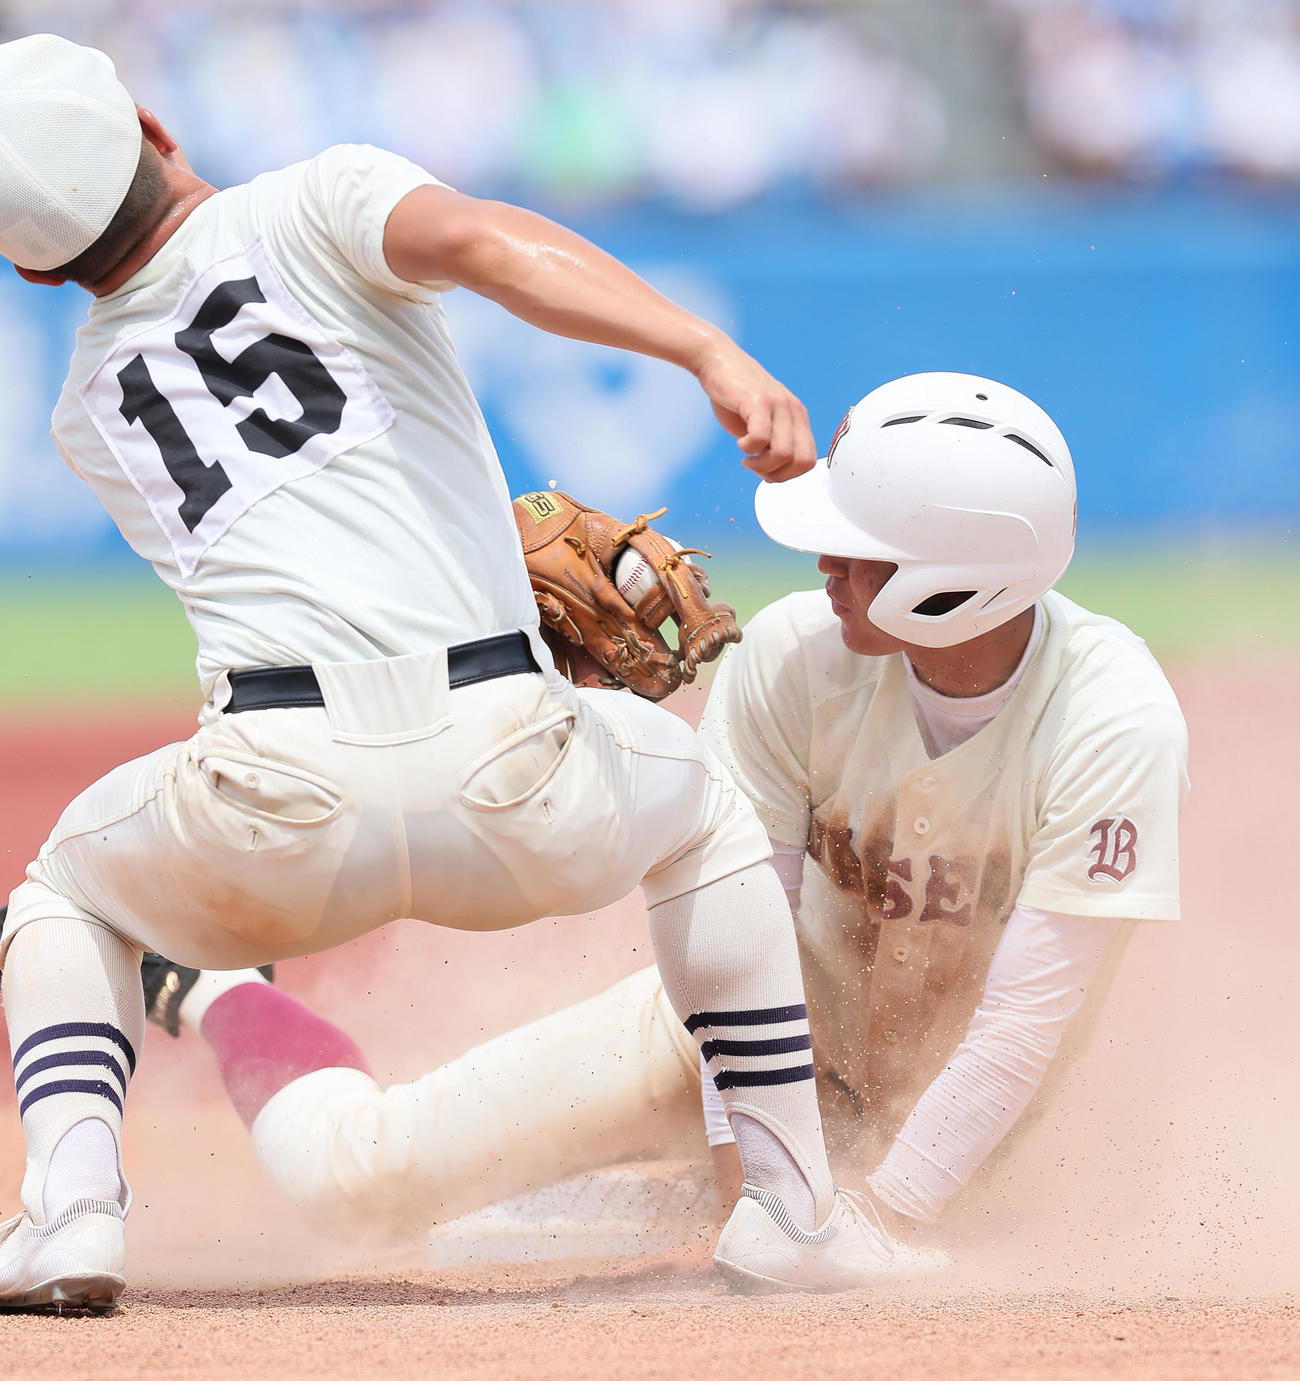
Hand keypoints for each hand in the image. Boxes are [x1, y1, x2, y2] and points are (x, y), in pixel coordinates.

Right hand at [694, 343, 816, 482]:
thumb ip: (771, 445)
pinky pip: (761, 438)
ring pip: (784, 454)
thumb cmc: (736, 394)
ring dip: (761, 464)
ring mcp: (778, 404)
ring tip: (747, 457)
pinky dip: (749, 448)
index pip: (809, 460)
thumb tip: (772, 474)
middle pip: (801, 461)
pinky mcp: (758, 400)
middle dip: (777, 474)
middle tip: (756, 467)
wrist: (719, 360)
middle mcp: (793, 410)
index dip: (788, 474)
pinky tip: (740, 442)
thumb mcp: (762, 422)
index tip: (767, 471)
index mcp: (798, 416)